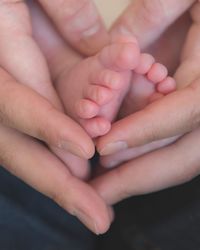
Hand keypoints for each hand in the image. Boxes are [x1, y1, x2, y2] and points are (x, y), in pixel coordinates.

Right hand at [0, 0, 111, 232]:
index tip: (83, 151)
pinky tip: (75, 178)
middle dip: (57, 182)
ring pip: (21, 150)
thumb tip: (106, 47)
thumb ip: (64, 10)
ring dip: (57, 181)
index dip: (49, 128)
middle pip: (17, 145)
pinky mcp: (6, 104)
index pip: (16, 102)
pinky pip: (25, 139)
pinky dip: (50, 161)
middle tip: (94, 215)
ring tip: (92, 207)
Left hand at [92, 0, 199, 203]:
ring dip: (142, 174)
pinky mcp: (199, 114)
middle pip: (187, 153)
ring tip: (104, 187)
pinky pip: (178, 146)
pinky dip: (148, 160)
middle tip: (100, 192)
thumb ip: (152, 16)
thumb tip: (114, 50)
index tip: (106, 147)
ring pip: (183, 156)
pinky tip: (121, 166)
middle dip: (141, 175)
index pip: (188, 111)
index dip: (147, 132)